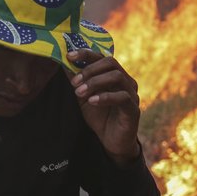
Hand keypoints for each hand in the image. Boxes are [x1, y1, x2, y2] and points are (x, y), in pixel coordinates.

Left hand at [66, 49, 140, 166]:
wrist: (111, 142)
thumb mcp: (84, 97)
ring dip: (95, 82)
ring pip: (117, 76)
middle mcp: (126, 81)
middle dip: (89, 69)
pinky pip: (122, 97)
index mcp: (115, 75)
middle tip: (74, 82)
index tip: (69, 56)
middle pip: (111, 62)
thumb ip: (77, 81)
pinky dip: (105, 97)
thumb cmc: (100, 117)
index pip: (102, 57)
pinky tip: (92, 101)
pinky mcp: (134, 109)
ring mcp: (132, 94)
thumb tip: (63, 63)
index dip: (86, 53)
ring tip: (80, 93)